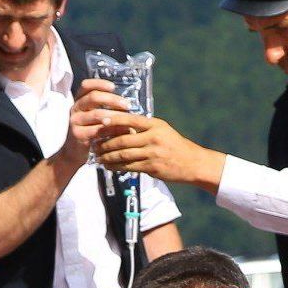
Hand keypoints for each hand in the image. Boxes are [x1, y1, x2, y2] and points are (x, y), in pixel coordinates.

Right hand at [63, 78, 129, 169]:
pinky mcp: (78, 135)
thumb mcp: (92, 118)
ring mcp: (75, 122)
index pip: (86, 86)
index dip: (99, 83)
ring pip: (97, 114)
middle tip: (127, 105)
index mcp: (78, 101)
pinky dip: (113, 130)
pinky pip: (98, 130)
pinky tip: (123, 131)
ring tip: (128, 118)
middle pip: (93, 97)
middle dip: (112, 99)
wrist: (72, 154)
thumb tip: (125, 103)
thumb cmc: (87, 133)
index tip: (113, 86)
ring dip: (115, 115)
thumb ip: (103, 108)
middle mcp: (75, 109)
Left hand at [96, 114, 224, 189]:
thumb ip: (145, 128)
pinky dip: (116, 167)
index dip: (113, 119)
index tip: (99, 119)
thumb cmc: (176, 146)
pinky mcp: (152, 168)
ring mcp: (153, 153)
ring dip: (108, 157)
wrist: (193, 163)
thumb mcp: (163, 131)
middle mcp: (153, 138)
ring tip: (98, 157)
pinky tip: (108, 166)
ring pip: (124, 155)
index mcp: (155, 125)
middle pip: (123, 139)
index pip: (130, 119)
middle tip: (94, 144)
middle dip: (106, 143)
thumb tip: (123, 127)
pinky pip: (129, 167)